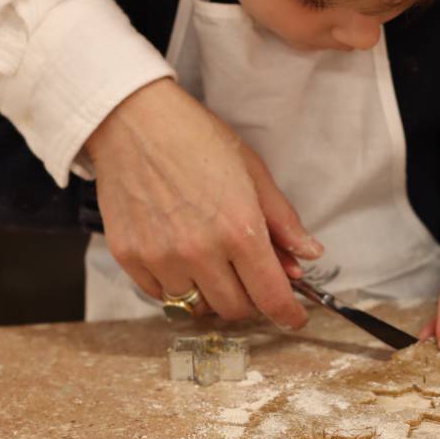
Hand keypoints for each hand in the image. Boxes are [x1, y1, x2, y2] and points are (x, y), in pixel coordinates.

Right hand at [84, 78, 322, 326]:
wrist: (132, 119)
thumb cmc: (195, 138)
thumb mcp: (253, 173)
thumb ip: (283, 222)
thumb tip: (309, 255)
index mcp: (239, 230)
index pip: (271, 297)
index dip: (287, 315)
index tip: (293, 319)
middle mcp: (200, 251)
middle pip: (234, 310)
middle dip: (249, 300)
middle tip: (247, 277)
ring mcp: (161, 257)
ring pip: (196, 307)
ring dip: (210, 293)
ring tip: (209, 261)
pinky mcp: (130, 257)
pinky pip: (160, 295)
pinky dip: (175, 286)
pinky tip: (179, 256)